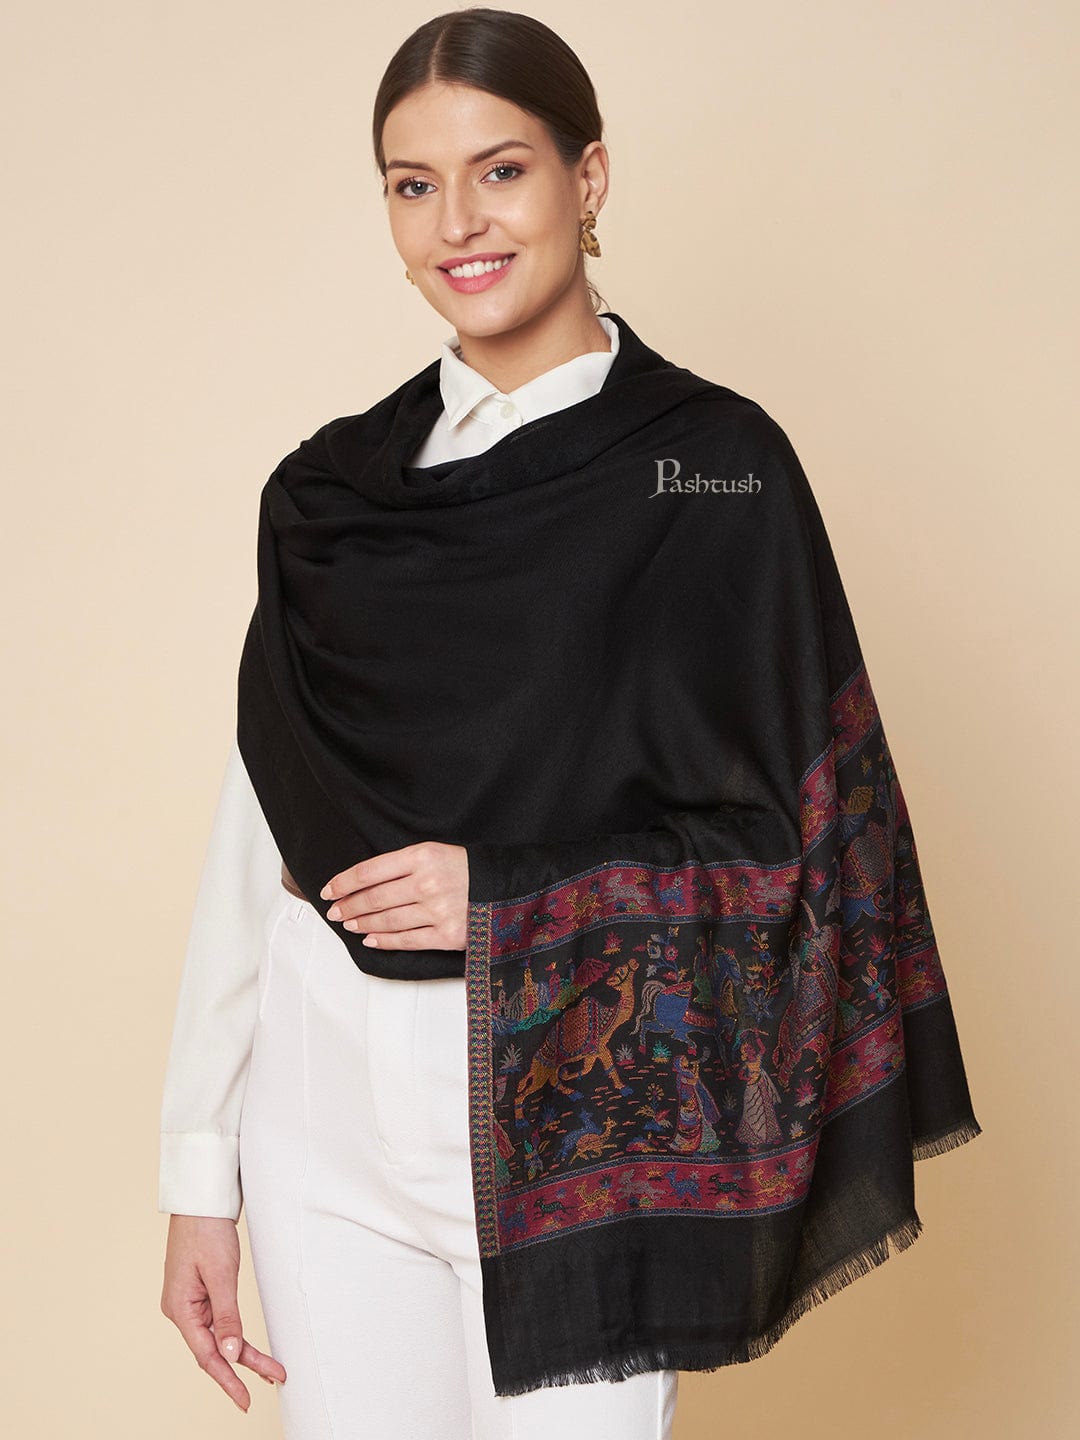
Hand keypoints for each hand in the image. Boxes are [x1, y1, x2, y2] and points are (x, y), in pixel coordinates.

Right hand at [160, 1214, 285, 1411]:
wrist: (201, 1201)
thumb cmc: (206, 1231)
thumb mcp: (221, 1273)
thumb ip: (227, 1316)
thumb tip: (232, 1354)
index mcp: (180, 1309)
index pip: (206, 1355)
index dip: (227, 1379)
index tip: (245, 1399)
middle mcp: (181, 1310)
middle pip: (212, 1349)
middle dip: (241, 1369)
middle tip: (270, 1382)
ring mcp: (189, 1303)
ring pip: (217, 1337)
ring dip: (242, 1353)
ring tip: (271, 1370)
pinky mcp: (199, 1294)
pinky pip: (218, 1322)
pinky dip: (234, 1335)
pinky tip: (248, 1349)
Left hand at [320, 841, 468, 951]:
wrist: (511, 889)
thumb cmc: (470, 869)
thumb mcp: (437, 852)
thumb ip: (404, 865)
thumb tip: (365, 883)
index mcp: (423, 855)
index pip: (370, 871)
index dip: (344, 882)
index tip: (329, 890)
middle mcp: (427, 883)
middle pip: (374, 898)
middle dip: (349, 906)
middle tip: (334, 912)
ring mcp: (437, 911)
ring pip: (387, 920)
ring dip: (363, 923)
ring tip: (350, 924)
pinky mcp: (447, 935)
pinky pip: (407, 940)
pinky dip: (385, 941)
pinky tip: (371, 939)